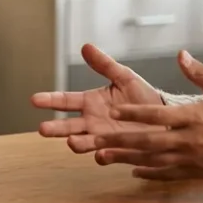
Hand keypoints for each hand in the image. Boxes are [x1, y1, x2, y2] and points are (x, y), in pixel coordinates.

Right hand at [31, 43, 164, 153]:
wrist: (167, 119)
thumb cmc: (144, 97)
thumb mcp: (125, 77)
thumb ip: (105, 65)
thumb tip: (86, 46)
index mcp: (91, 102)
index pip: (66, 101)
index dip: (50, 100)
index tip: (35, 99)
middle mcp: (93, 122)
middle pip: (68, 126)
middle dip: (55, 128)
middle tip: (43, 129)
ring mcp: (103, 138)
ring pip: (84, 143)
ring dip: (76, 143)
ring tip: (71, 142)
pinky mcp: (118, 151)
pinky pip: (107, 156)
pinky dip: (102, 156)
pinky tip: (101, 155)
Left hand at [92, 50, 202, 179]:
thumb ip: (198, 73)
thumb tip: (181, 54)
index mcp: (192, 117)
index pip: (158, 115)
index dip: (135, 113)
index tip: (115, 111)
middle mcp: (187, 140)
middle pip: (147, 140)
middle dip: (120, 140)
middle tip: (96, 138)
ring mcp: (189, 158)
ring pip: (151, 160)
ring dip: (126, 158)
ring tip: (103, 156)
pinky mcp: (193, 172)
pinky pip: (166, 174)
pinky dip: (148, 173)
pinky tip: (132, 171)